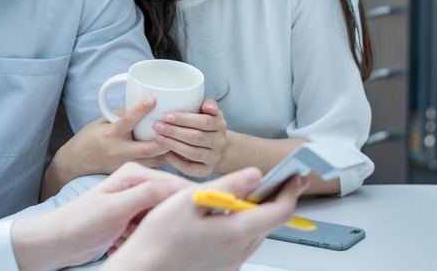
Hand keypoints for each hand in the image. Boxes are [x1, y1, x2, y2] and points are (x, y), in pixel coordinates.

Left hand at [14, 162, 187, 270]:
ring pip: (158, 220)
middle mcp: (136, 184)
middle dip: (158, 223)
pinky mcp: (128, 218)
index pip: (174, 184)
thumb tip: (179, 187)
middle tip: (136, 232)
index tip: (187, 221)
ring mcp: (132, 201)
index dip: (184, 203)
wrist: (57, 241)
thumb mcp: (116, 209)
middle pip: (168, 204)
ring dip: (145, 234)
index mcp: (135, 174)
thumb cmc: (81, 223)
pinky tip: (117, 242)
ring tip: (122, 237)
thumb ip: (148, 194)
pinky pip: (146, 230)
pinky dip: (135, 240)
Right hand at [41, 98, 169, 198]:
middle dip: (166, 139)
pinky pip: (151, 167)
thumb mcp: (101, 122)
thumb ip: (121, 114)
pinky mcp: (128, 173)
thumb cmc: (88, 139)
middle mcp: (118, 152)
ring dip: (170, 151)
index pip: (127, 121)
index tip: (154, 99)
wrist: (74, 164)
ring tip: (183, 140)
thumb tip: (142, 100)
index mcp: (110, 135)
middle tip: (178, 127)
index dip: (141, 110)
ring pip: (154, 161)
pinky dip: (163, 159)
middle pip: (149, 148)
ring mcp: (124, 165)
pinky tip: (174, 153)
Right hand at [103, 168, 308, 270]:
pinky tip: (230, 214)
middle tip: (282, 179)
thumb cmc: (158, 239)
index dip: (290, 190)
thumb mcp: (192, 200)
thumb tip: (255, 174)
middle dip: (279, 198)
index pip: (279, 211)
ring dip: (261, 211)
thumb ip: (228, 186)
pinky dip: (245, 224)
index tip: (294, 175)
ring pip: (256, 232)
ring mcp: (230, 261)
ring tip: (256, 192)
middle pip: (271, 222)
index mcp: (236, 233)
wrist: (142, 270)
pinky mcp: (220, 265)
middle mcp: (238, 251)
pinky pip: (241, 242)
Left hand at [153, 99, 227, 177]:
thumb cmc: (204, 124)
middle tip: (157, 126)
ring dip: (173, 145)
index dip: (184, 119)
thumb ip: (208, 104)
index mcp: (220, 124)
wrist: (213, 146)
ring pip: (193, 153)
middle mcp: (220, 142)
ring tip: (159, 137)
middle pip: (196, 137)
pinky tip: (165, 153)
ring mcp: (214, 158)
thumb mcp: (208, 111)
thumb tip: (208, 107)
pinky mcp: (206, 171)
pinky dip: (176, 161)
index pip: (204, 121)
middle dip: (174, 132)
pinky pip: (190, 169)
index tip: (166, 116)